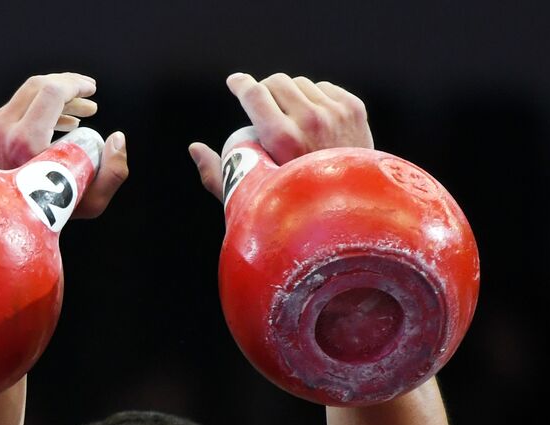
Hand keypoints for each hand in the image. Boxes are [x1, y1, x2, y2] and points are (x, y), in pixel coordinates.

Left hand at [0, 72, 127, 218]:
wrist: (2, 221)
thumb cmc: (50, 216)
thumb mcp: (91, 201)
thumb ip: (114, 173)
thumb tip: (117, 138)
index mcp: (25, 141)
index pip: (51, 91)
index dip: (75, 84)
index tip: (92, 89)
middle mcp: (3, 130)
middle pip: (39, 86)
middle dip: (69, 86)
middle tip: (91, 95)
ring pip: (27, 93)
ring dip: (57, 96)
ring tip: (83, 111)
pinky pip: (17, 105)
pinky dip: (41, 107)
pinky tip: (62, 120)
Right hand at [189, 72, 372, 200]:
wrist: (348, 217)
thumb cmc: (293, 213)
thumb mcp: (250, 198)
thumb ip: (217, 174)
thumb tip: (194, 148)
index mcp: (282, 138)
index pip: (254, 93)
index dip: (240, 84)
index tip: (235, 83)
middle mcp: (310, 121)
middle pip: (277, 82)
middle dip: (265, 89)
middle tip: (262, 103)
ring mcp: (336, 114)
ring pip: (302, 83)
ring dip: (290, 94)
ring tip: (287, 114)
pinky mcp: (354, 110)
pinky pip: (326, 88)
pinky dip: (315, 98)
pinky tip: (311, 116)